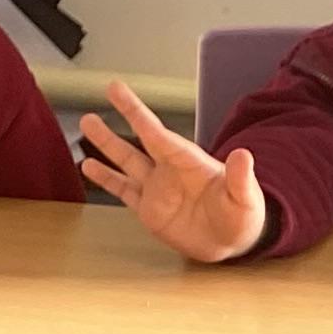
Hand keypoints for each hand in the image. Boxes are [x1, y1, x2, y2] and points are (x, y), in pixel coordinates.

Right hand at [78, 81, 264, 261]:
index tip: (119, 92)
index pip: (158, 134)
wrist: (233, 244)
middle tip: (109, 89)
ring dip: (107, 144)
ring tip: (87, 122)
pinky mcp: (149, 210)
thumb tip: (244, 155)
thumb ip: (240, 177)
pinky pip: (123, 190)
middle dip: (124, 115)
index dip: (138, 114)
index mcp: (189, 162)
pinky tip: (88, 166)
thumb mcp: (245, 198)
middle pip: (140, 139)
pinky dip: (106, 179)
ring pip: (126, 161)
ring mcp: (157, 189)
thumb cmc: (243, 218)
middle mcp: (169, 170)